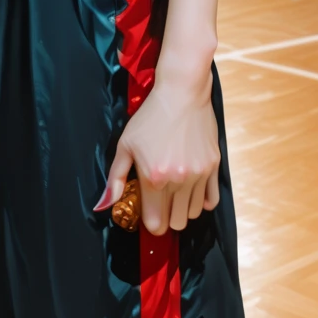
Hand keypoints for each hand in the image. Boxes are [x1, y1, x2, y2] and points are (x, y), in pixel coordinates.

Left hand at [94, 74, 220, 234]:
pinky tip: (192, 190)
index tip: (148, 213)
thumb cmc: (150, 118)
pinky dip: (201, 201)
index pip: (156, 223)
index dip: (151, 223)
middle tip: (160, 201)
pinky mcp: (214, 166)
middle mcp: (178, 180)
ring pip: (193, 214)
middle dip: (166, 217)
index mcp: (154, 178)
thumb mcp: (126, 144)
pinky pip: (211, 200)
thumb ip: (116, 178)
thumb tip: (104, 205)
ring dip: (182, 209)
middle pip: (176, 223)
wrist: (181, 93)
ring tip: (174, 192)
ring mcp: (199, 174)